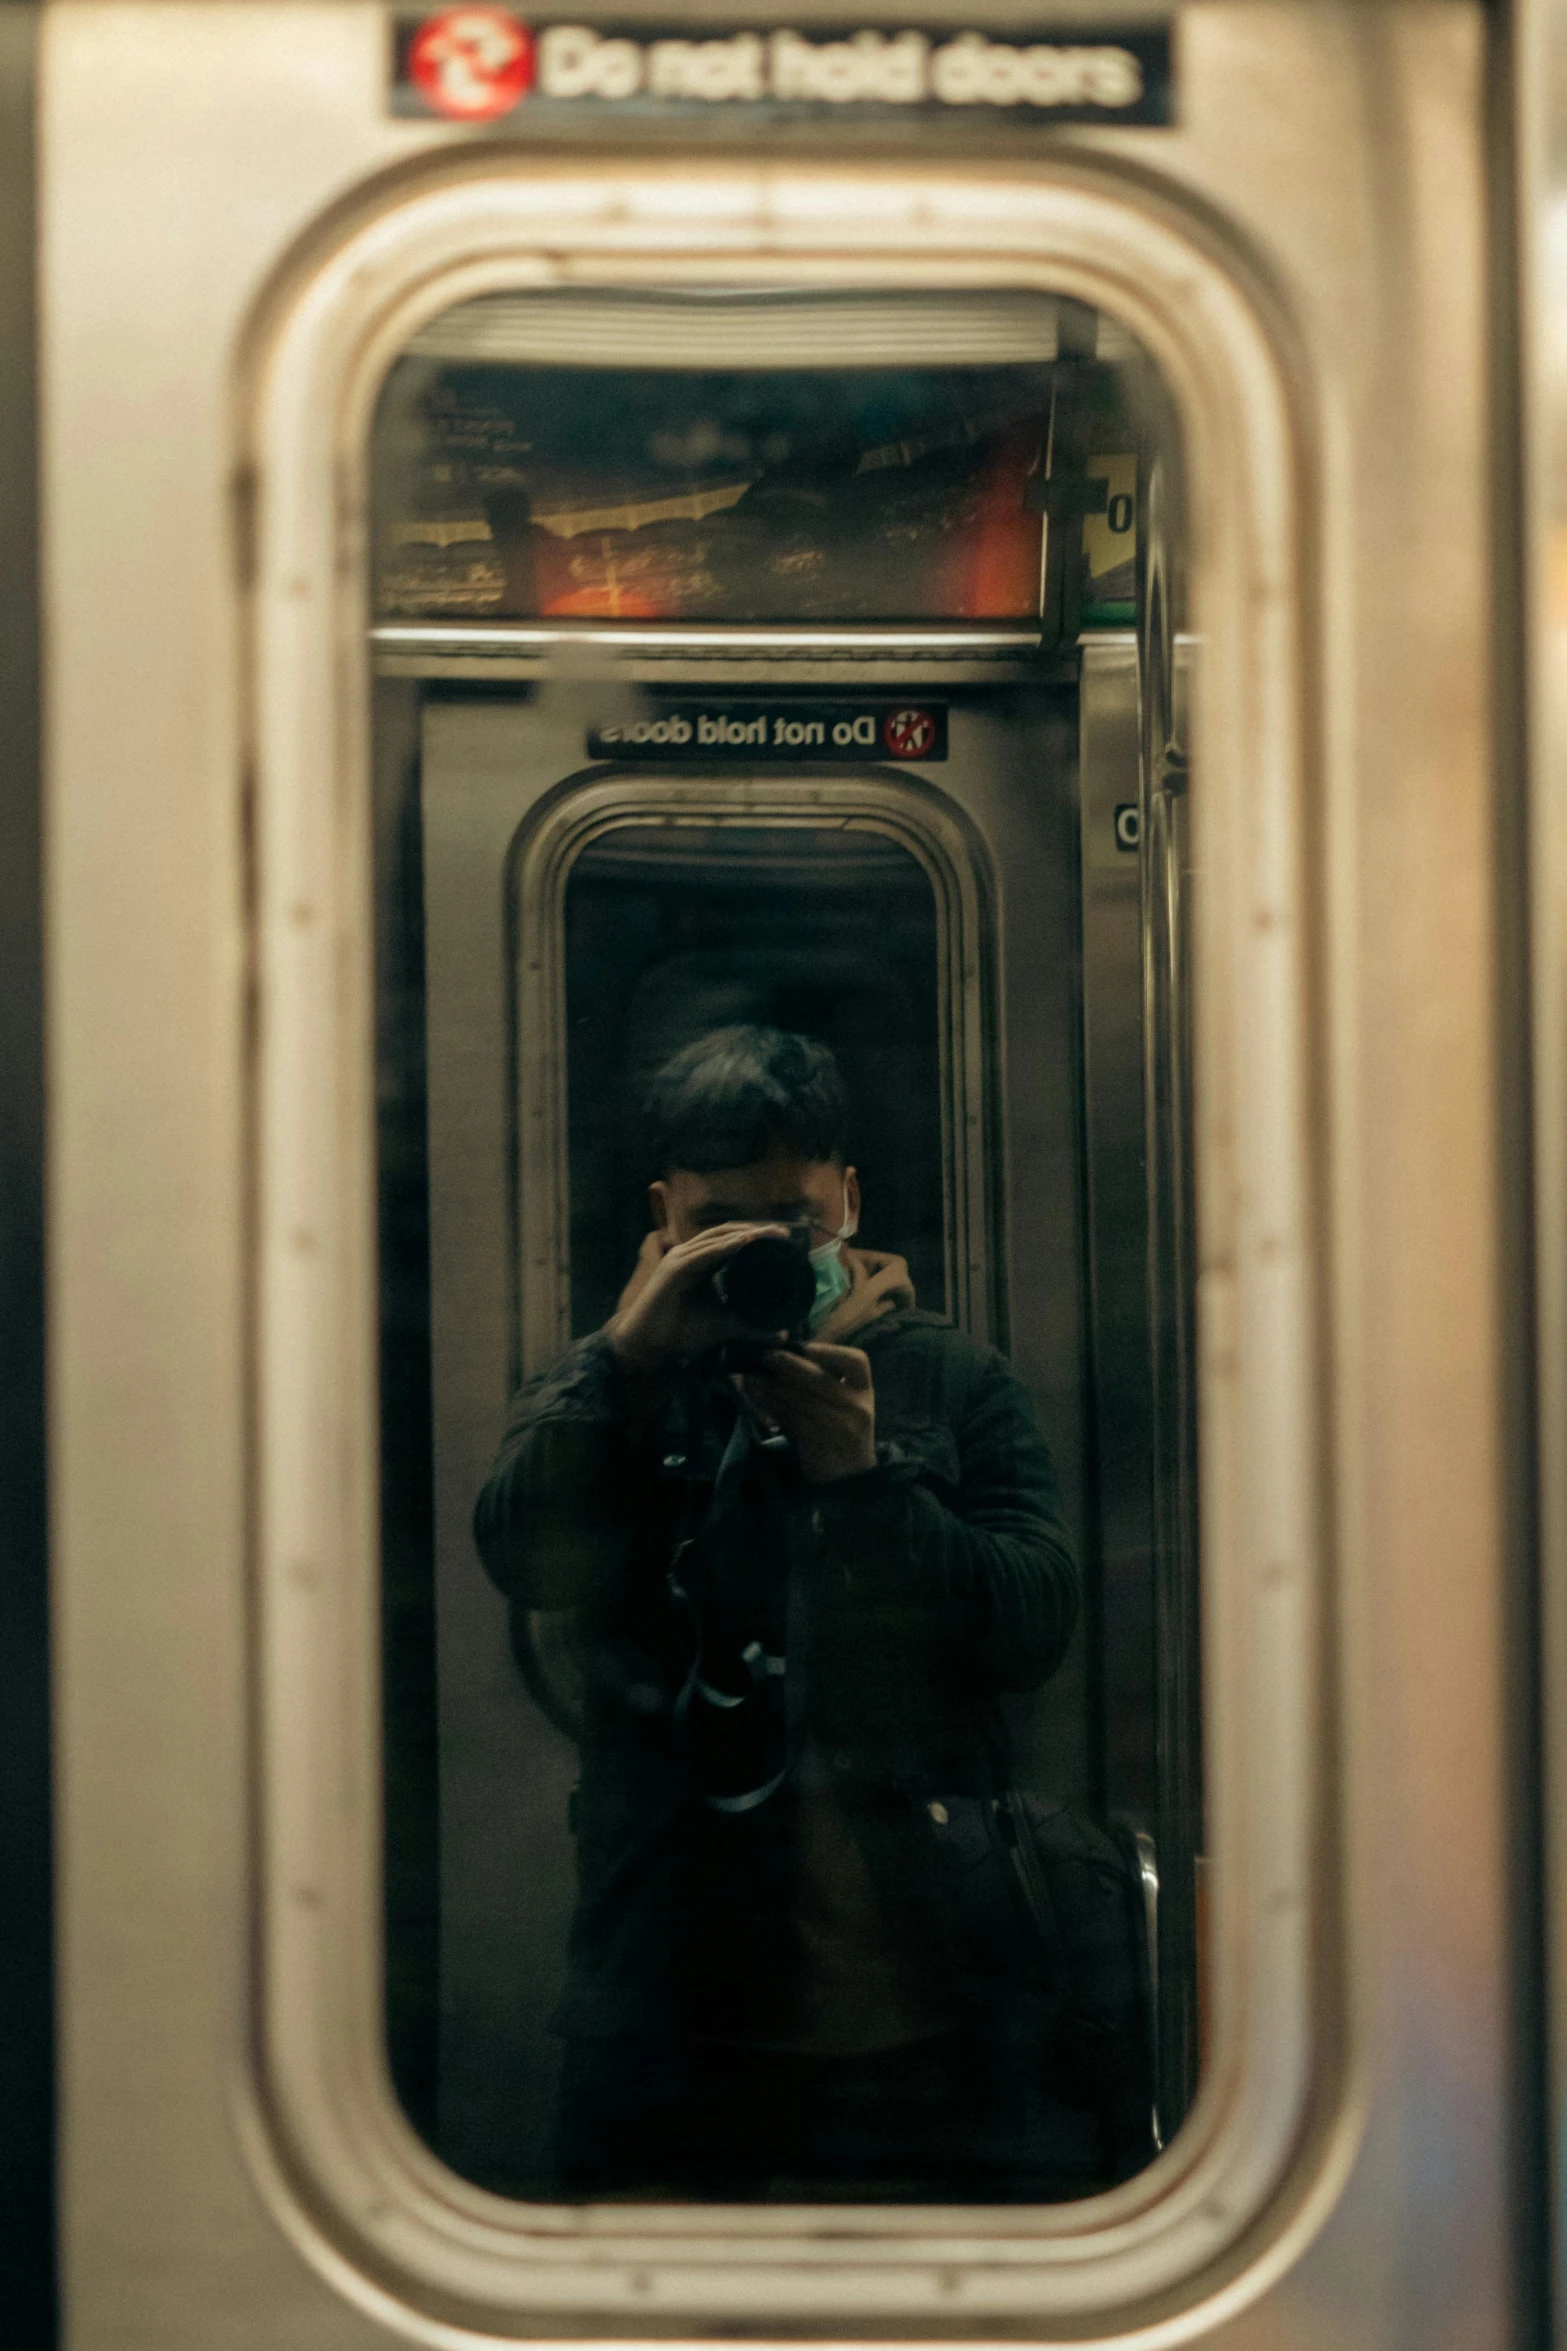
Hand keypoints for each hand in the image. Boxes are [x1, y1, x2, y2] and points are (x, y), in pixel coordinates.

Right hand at [606, 1223, 790, 1375]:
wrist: (649, 1346)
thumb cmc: (681, 1332)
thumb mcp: (724, 1327)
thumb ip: (752, 1328)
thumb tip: (782, 1334)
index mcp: (703, 1262)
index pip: (733, 1240)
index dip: (758, 1237)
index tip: (785, 1240)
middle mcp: (691, 1254)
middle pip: (727, 1233)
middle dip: (756, 1231)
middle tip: (784, 1235)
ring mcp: (681, 1258)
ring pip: (717, 1238)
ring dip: (745, 1234)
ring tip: (770, 1235)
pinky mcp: (674, 1269)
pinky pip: (703, 1253)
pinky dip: (724, 1247)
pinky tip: (743, 1244)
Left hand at [741, 1342, 876, 1484]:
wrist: (850, 1476)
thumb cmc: (844, 1428)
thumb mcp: (847, 1402)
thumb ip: (826, 1378)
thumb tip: (788, 1348)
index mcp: (865, 1390)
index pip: (857, 1362)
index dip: (830, 1351)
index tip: (804, 1346)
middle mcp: (857, 1407)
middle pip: (820, 1380)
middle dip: (789, 1365)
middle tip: (767, 1356)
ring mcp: (839, 1427)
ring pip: (799, 1400)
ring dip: (772, 1386)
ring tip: (754, 1376)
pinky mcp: (818, 1443)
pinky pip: (790, 1419)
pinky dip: (771, 1406)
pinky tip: (757, 1397)